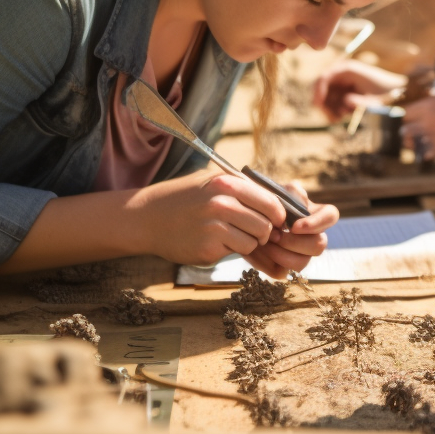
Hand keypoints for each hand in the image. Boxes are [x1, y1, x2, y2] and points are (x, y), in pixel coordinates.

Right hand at [132, 170, 291, 267]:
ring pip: (254, 241)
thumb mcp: (215, 181)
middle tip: (257, 232)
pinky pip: (237, 251)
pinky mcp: (207, 249)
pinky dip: (233, 249)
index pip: (271, 202)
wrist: (148, 217)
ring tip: (234, 235)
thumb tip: (286, 202)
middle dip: (265, 232)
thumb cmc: (189, 198)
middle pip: (266, 224)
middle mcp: (221, 203)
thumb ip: (246, 189)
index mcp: (227, 183)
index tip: (277, 220)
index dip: (279, 214)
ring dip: (250, 242)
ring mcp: (213, 227)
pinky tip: (217, 242)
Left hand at [245, 180, 337, 278]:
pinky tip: (258, 251)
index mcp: (315, 214)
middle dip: (294, 242)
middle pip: (319, 245)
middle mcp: (313, 236)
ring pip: (303, 262)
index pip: (331, 216)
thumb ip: (293, 192)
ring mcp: (301, 254)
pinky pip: (282, 272)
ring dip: (281, 253)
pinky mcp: (285, 266)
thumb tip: (302, 202)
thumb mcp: (281, 190)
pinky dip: (267, 262)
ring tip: (264, 243)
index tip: (294, 226)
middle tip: (273, 235)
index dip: (317, 223)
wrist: (248, 216)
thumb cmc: (268, 200)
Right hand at [313, 59, 406, 119]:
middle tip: (333, 119)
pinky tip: (345, 115)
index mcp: (347, 69)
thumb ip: (360, 101)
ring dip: (330, 109)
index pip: (323, 78)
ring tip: (342, 118)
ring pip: (326, 97)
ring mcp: (342, 82)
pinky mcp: (344, 91)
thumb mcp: (374, 99)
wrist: (397, 90)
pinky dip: (335, 109)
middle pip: (321, 88)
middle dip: (324, 105)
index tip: (319, 106)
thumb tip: (345, 102)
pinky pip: (332, 101)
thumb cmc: (386, 91)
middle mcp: (341, 74)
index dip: (318, 92)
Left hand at [402, 93, 434, 160]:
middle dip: (407, 132)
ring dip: (414, 145)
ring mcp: (434, 134)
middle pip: (403, 128)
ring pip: (410, 143)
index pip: (404, 112)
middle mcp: (428, 118)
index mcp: (431, 103)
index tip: (411, 123)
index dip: (406, 118)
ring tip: (423, 145)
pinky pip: (425, 155)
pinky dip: (428, 155)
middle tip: (416, 136)